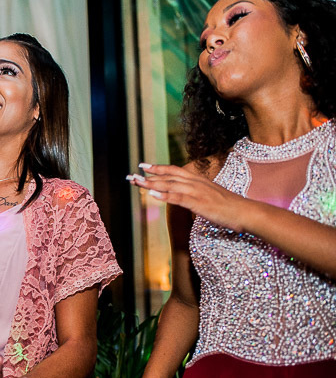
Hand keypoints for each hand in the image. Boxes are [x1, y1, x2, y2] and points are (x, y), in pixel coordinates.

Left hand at [128, 163, 246, 231]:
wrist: (245, 211)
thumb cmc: (228, 206)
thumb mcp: (209, 195)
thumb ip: (195, 193)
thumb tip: (184, 196)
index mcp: (197, 180)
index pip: (174, 171)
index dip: (158, 168)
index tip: (143, 166)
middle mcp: (195, 182)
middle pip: (167, 176)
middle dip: (148, 176)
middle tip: (131, 175)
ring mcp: (197, 192)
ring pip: (170, 185)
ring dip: (151, 183)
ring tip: (136, 182)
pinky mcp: (198, 203)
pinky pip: (178, 198)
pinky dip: (164, 195)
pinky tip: (152, 194)